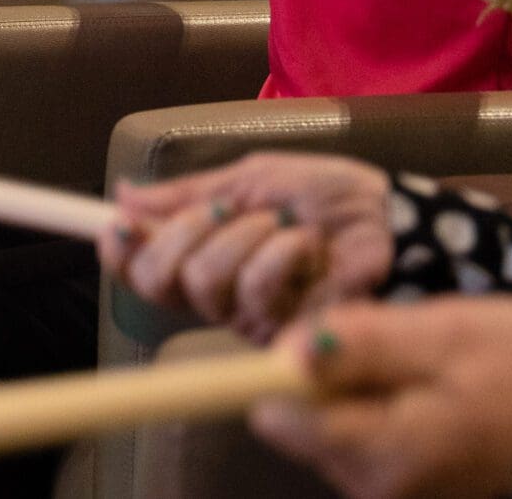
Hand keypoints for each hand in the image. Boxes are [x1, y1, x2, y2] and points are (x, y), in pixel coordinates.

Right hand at [100, 153, 395, 342]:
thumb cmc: (331, 197)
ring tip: (283, 225)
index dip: (120, 249)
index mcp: (207, 251)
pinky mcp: (281, 333)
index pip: (140, 266)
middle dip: (181, 233)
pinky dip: (279, 254)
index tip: (119, 223)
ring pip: (201, 280)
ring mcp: (250, 316)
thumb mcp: (255, 179)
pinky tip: (308, 247)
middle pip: (158, 278)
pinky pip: (252, 292)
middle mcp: (220, 291)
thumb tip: (125, 195)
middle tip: (222, 212)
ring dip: (243, 237)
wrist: (392, 218)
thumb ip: (192, 192)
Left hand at [251, 297, 511, 498]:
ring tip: (421, 367)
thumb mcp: (445, 335)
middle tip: (400, 347)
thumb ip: (365, 342)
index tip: (321, 338)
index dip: (283, 367)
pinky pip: (360, 440)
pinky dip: (379, 408)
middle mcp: (373, 490)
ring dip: (357, 389)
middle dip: (331, 374)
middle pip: (302, 421)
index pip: (279, 415)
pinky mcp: (399, 490)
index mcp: (381, 453)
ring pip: (330, 428)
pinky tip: (426, 392)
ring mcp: (386, 495)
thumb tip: (287, 349)